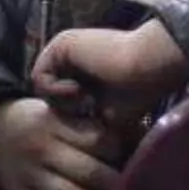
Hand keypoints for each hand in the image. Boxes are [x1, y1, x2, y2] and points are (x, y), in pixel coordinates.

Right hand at [0, 97, 122, 189]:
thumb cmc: (35, 120)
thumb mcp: (58, 110)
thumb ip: (87, 124)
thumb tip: (132, 136)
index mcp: (54, 123)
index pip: (96, 139)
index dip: (118, 151)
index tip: (131, 156)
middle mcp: (42, 150)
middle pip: (88, 172)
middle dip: (115, 184)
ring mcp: (30, 178)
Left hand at [31, 21, 188, 128]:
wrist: (149, 67)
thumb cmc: (139, 93)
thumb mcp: (108, 113)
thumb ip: (88, 119)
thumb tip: (76, 146)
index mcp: (84, 69)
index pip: (61, 98)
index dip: (70, 115)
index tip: (90, 119)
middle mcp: (72, 57)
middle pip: (48, 94)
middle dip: (64, 108)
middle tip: (88, 109)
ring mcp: (65, 49)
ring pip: (41, 87)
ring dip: (63, 100)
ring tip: (86, 99)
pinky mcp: (61, 44)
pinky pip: (39, 77)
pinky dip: (57, 90)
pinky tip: (80, 90)